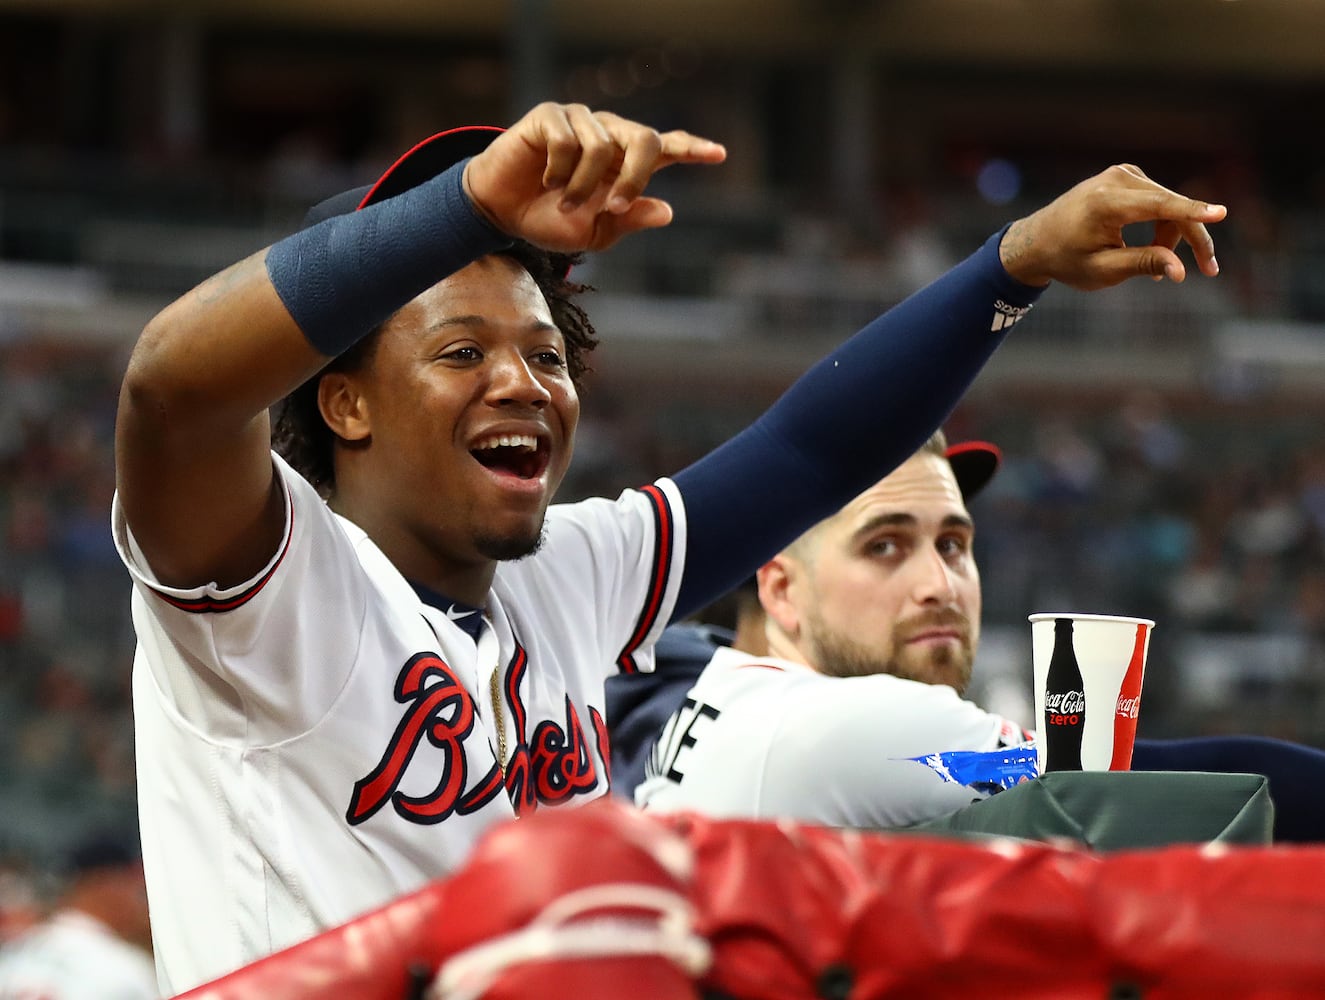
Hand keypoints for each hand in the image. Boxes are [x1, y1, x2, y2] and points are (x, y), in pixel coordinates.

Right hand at [461, 102, 726, 252]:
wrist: (502, 213)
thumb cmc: (550, 220)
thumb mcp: (595, 232)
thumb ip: (630, 220)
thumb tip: (667, 210)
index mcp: (627, 162)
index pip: (666, 147)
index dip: (693, 149)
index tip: (719, 155)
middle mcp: (609, 134)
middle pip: (645, 138)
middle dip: (635, 177)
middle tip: (614, 207)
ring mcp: (581, 120)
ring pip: (601, 146)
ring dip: (582, 186)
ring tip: (562, 201)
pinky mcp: (551, 116)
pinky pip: (567, 140)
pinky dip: (558, 171)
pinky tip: (545, 180)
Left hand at [998, 164, 1226, 289]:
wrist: (1036, 241)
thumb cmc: (1066, 259)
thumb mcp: (1102, 271)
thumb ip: (1142, 265)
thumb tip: (1179, 271)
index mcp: (1105, 203)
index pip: (1159, 206)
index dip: (1192, 212)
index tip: (1220, 213)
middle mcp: (1115, 180)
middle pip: (1171, 206)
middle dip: (1193, 238)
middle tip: (1211, 270)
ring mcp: (1121, 174)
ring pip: (1168, 203)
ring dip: (1173, 235)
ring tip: (1160, 268)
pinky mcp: (1126, 176)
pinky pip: (1158, 200)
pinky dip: (1161, 223)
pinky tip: (1152, 247)